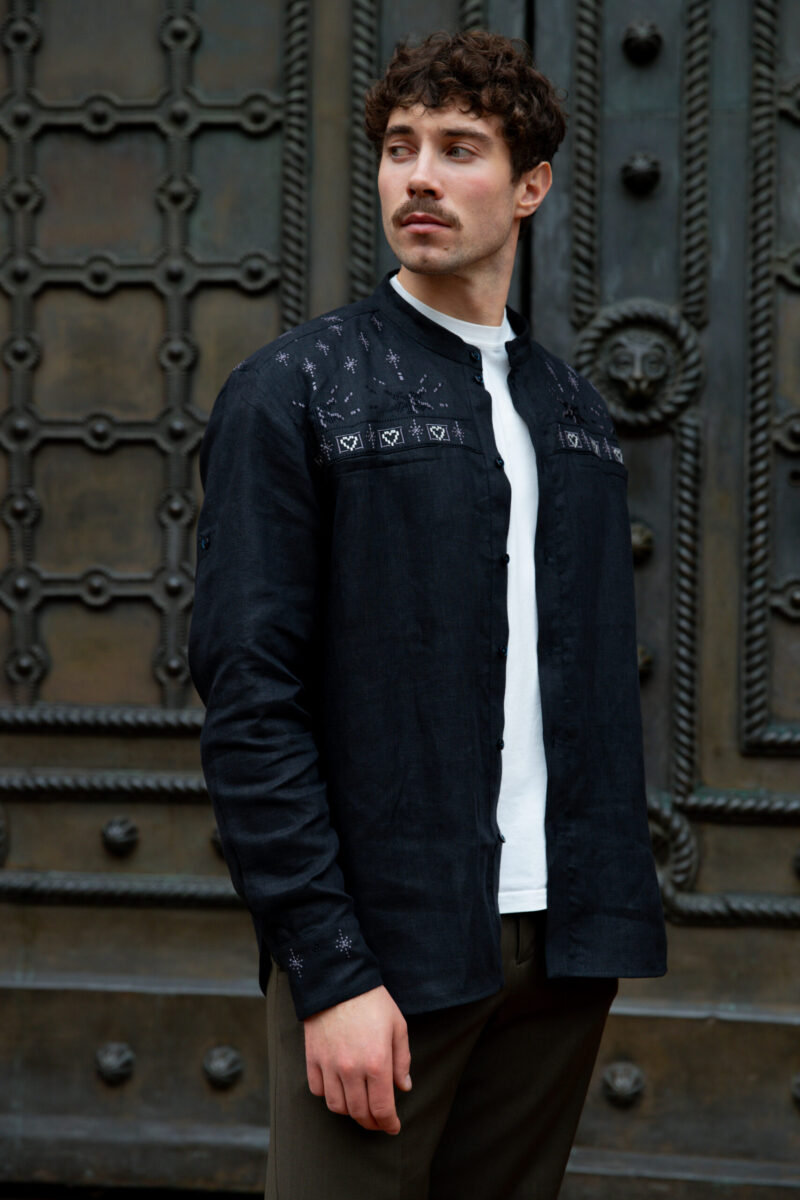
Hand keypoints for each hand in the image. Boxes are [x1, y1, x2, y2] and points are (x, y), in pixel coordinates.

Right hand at [303, 985, 411, 1133]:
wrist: (338, 980)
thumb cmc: (373, 1001)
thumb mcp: (398, 1026)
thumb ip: (402, 1060)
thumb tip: (403, 1087)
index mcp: (377, 1062)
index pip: (382, 1108)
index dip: (388, 1123)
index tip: (393, 1127)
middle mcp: (351, 1069)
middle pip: (359, 1112)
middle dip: (372, 1122)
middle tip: (378, 1121)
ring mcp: (329, 1065)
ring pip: (337, 1106)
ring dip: (350, 1112)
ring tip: (359, 1106)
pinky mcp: (312, 1058)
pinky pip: (317, 1090)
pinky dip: (328, 1095)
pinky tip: (339, 1089)